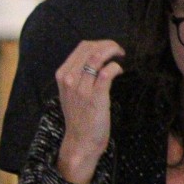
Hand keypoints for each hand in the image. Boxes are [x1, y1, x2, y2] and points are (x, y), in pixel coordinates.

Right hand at [54, 40, 124, 183]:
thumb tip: (96, 58)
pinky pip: (107, 72)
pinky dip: (116, 67)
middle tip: (119, 51)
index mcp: (62, 75)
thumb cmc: (79, 116)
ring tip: (121, 56)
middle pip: (90, 48)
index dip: (100, 43)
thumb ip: (78, 75)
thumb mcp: (71, 92)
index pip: (81, 47)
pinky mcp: (95, 96)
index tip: (110, 49)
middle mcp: (69, 78)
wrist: (81, 140)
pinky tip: (120, 71)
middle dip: (108, 44)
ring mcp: (81, 87)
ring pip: (97, 56)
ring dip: (113, 52)